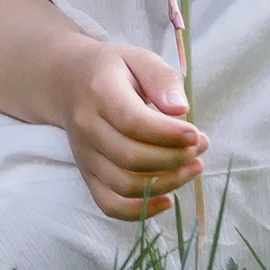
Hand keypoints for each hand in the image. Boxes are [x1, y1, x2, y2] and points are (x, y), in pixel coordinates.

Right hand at [56, 40, 207, 221]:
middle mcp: (86, 127)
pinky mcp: (87, 174)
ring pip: (124, 185)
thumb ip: (162, 78)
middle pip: (130, 157)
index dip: (167, 134)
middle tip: (201, 146)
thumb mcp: (139, 58)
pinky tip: (168, 200)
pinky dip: (140, 211)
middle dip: (174, 158)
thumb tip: (181, 109)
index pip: (132, 122)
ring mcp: (84, 155)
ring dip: (166, 182)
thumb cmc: (113, 69)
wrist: (68, 81)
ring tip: (193, 166)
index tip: (197, 134)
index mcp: (99, 93)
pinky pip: (109, 204)